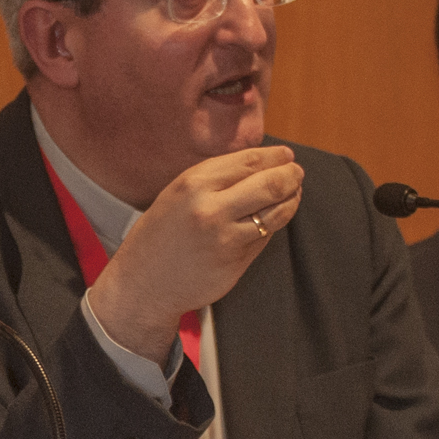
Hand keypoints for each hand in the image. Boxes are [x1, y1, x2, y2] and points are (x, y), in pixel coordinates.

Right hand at [84, 146, 301, 362]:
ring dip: (291, 199)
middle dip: (290, 175)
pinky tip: (277, 216)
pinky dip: (276, 223)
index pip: (248, 161)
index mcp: (194, 183)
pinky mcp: (235, 262)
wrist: (142, 282)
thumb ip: (214, 178)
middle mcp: (210, 208)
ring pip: (275, 212)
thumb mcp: (178, 194)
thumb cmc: (160, 235)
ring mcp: (225, 237)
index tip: (286, 155)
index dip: (274, 156)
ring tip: (294, 192)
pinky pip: (266, 236)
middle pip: (269, 183)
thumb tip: (260, 163)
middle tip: (296, 172)